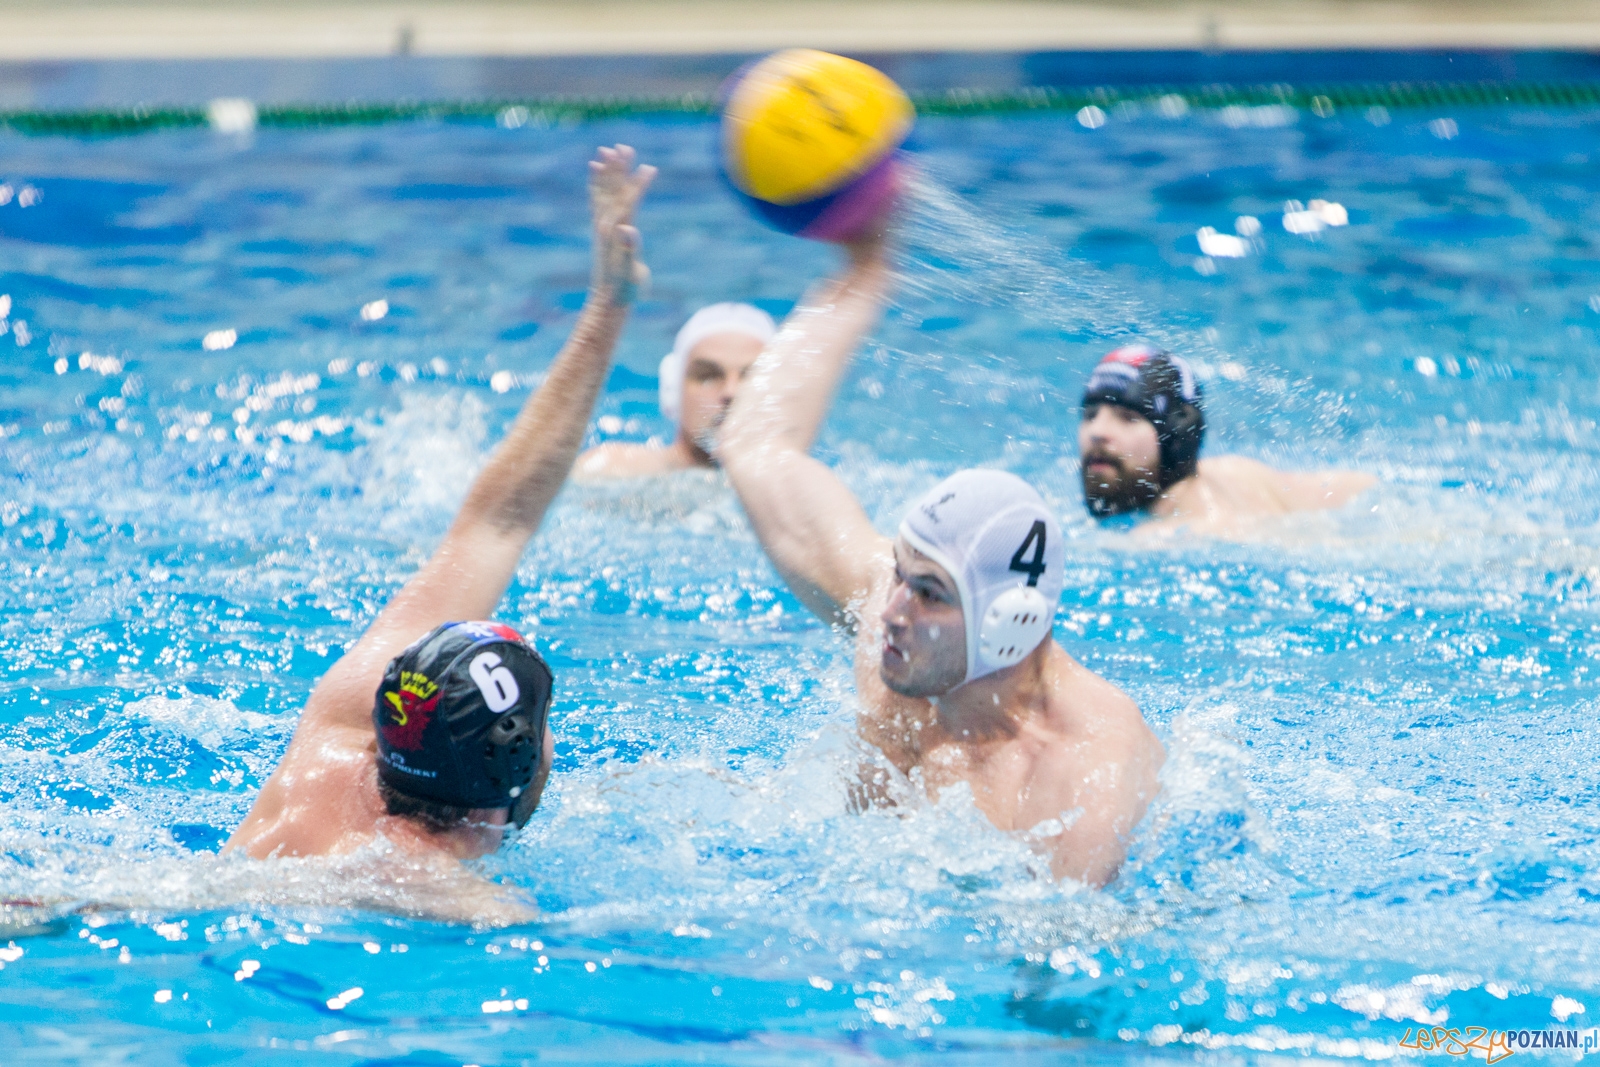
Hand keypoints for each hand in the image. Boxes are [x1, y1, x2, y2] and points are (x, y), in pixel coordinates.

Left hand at [589, 144, 656, 304]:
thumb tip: (628, 230)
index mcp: (615, 232)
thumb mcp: (630, 271)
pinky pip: (598, 202)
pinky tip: (596, 174)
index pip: (628, 201)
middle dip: (618, 169)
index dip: (639, 185)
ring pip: (604, 193)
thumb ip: (629, 249)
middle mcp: (606, 225)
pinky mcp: (602, 231)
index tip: (650, 169)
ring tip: (607, 151)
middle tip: (623, 147)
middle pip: (613, 191)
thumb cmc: (624, 287)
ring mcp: (602, 227)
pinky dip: (598, 186)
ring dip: (607, 172)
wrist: (608, 300)